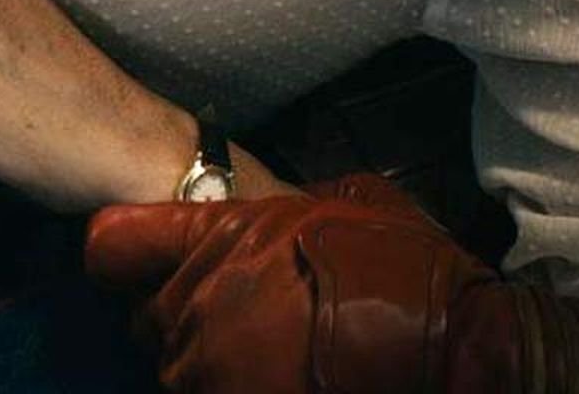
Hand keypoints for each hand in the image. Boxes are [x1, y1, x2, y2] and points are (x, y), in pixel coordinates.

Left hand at [85, 175, 495, 393]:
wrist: (464, 353)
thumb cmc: (411, 275)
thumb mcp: (350, 203)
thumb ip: (290, 206)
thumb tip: (277, 212)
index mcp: (222, 236)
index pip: (114, 244)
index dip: (125, 252)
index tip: (140, 262)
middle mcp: (200, 301)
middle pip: (143, 316)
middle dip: (181, 316)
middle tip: (237, 320)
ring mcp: (211, 366)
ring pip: (173, 368)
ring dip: (207, 364)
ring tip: (269, 357)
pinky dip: (231, 386)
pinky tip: (278, 377)